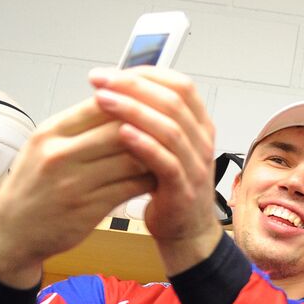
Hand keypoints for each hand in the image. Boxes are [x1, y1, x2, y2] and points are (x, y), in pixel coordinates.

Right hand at [0, 99, 153, 288]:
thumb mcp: (45, 146)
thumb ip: (79, 127)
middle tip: (172, 130)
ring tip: (169, 153)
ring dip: (154, 156)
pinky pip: (130, 188)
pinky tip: (158, 178)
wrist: (13, 230)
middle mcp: (59, 154)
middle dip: (149, 129)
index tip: (154, 105)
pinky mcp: (88, 209)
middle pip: (120, 130)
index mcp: (51, 132)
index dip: (132, 103)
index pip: (101, 105)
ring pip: (130, 160)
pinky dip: (148, 181)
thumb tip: (120, 102)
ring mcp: (74, 183)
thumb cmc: (34, 185)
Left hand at [88, 67, 221, 274]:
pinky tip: (121, 133)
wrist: (183, 230)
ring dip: (134, 110)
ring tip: (102, 101)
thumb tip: (117, 85)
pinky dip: (144, 145)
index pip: (180, 86)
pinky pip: (167, 162)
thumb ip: (150, 118)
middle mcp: (202, 142)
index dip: (146, 74)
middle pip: (174, 102)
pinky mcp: (184, 190)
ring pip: (170, 129)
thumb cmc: (168, 185)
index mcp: (199, 125)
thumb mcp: (164, 144)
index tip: (112, 73)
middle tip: (101, 82)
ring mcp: (196, 166)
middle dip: (133, 87)